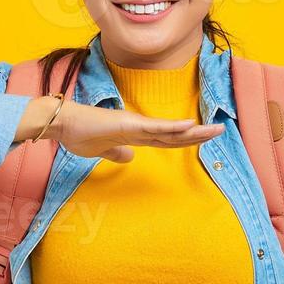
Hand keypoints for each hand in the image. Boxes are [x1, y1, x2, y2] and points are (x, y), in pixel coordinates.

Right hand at [39, 97, 223, 163]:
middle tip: (221, 131)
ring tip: (215, 130)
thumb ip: (116, 154)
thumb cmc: (78, 134)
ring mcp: (135, 124)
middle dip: (199, 134)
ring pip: (170, 130)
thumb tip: (130, 159)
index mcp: (134, 135)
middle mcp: (139, 128)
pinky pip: (154, 127)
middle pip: (175, 134)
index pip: (166, 139)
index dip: (186, 140)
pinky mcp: (127, 124)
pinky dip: (172, 127)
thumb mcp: (101, 151)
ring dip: (194, 131)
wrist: (62, 125)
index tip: (203, 139)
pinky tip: (189, 126)